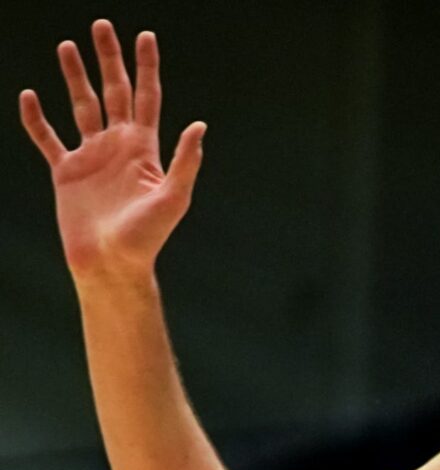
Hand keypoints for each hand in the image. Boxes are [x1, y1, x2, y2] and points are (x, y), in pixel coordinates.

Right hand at [20, 22, 204, 279]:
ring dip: (74, 77)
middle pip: (113, 92)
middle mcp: (118, 146)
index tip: (145, 35)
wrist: (111, 264)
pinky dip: (36, 118)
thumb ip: (184, 161)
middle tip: (101, 25)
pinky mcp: (65, 171)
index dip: (146, 67)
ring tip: (66, 46)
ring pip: (80, 106)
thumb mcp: (174, 199)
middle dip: (108, 59)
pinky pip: (47, 138)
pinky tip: (29, 95)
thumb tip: (200, 125)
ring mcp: (91, 157)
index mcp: (144, 149)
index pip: (148, 97)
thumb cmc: (147, 238)